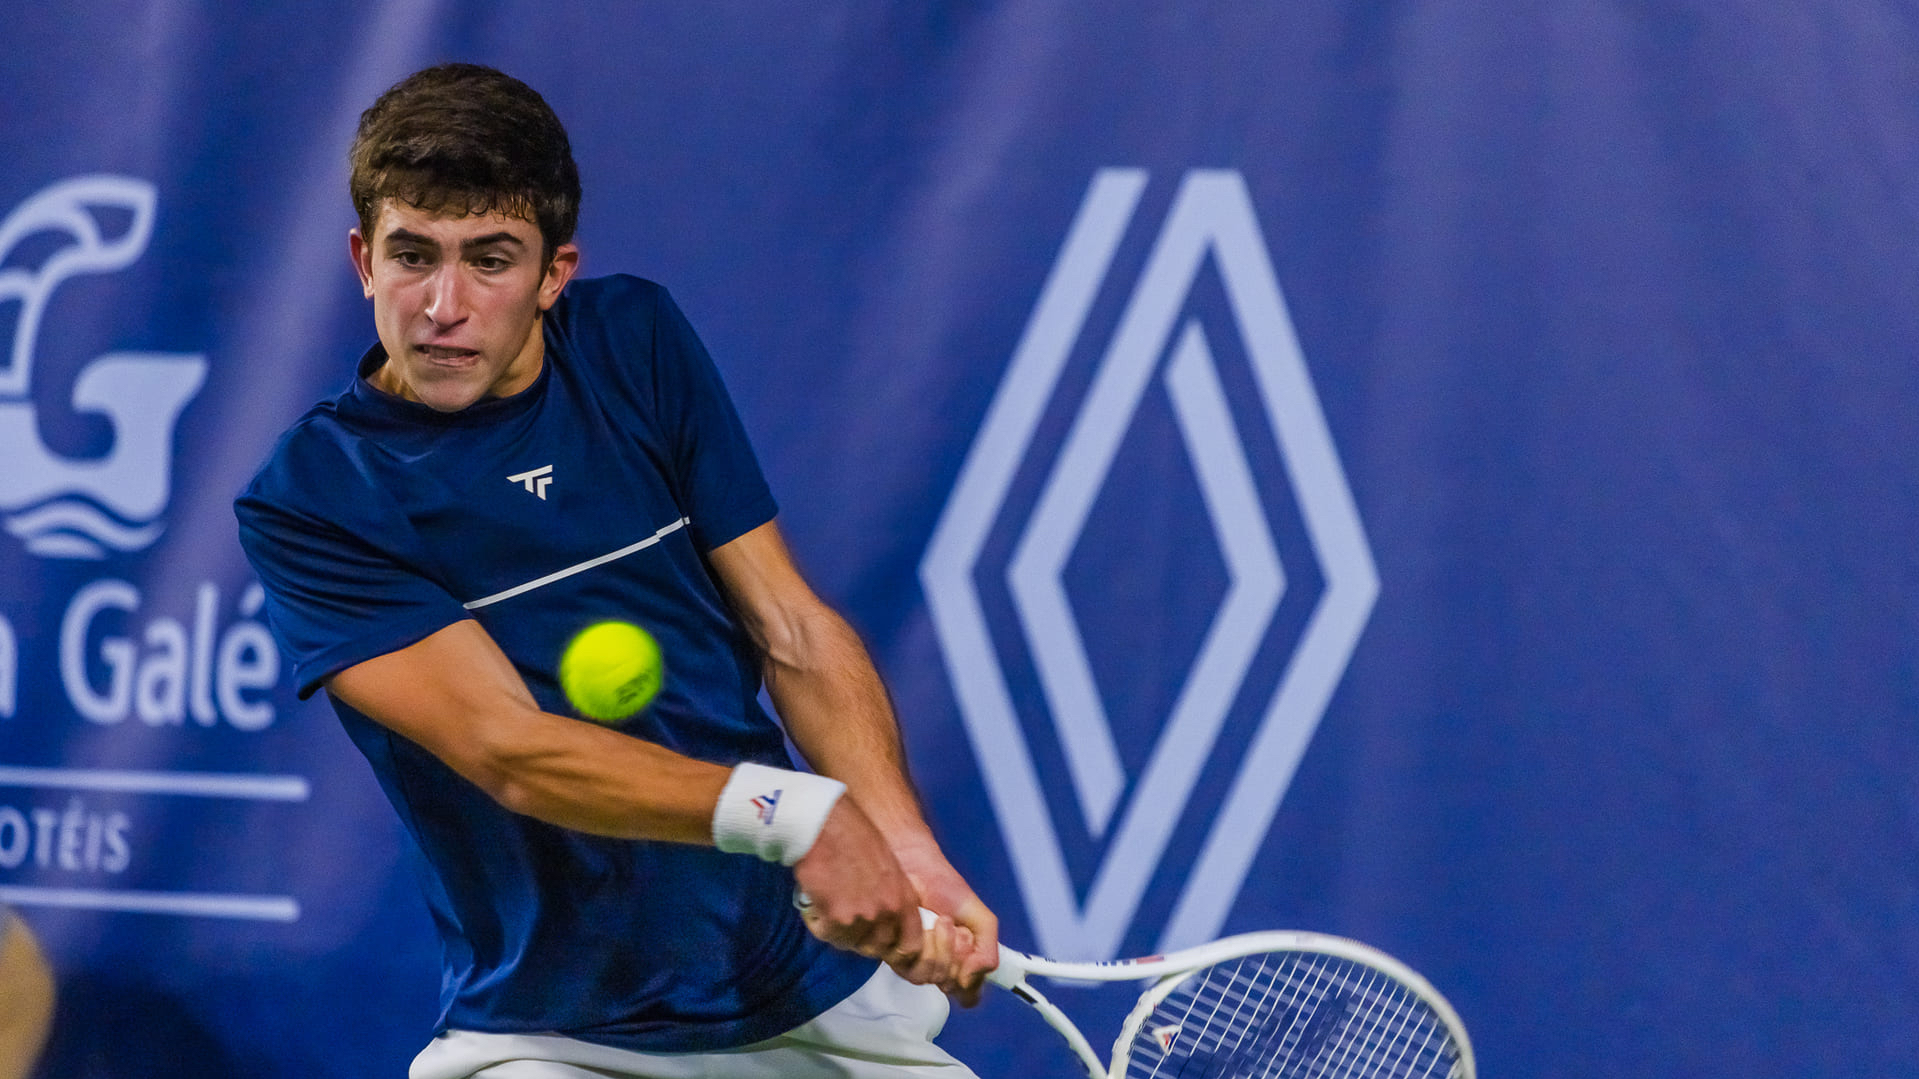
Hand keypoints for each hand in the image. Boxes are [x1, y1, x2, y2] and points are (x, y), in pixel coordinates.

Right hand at [792, 799, 922, 962]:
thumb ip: (889, 897)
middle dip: (860, 938)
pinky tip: (814, 901)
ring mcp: (863, 918)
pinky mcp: (836, 919)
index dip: (894, 947)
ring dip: (836, 930)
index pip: (910, 944)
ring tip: (826, 905)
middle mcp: (887, 912)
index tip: (880, 940)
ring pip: (848, 943)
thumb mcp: (887, 867)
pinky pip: (825, 933)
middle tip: (845, 920)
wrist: (825, 825)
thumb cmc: (853, 836)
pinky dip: (817, 921)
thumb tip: (881, 919)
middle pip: (876, 948)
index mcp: (904, 898)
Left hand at [897, 849, 999, 1006]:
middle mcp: (937, 966)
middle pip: (950, 986)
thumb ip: (988, 950)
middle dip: (958, 954)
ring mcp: (914, 961)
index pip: (969, 995)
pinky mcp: (894, 952)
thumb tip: (975, 976)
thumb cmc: (945, 887)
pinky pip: (909, 964)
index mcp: (960, 963)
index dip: (971, 982)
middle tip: (958, 929)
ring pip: (930, 977)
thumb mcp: (980, 918)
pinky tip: (923, 921)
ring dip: (941, 946)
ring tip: (941, 921)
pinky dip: (923, 941)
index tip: (973, 956)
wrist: (914, 865)